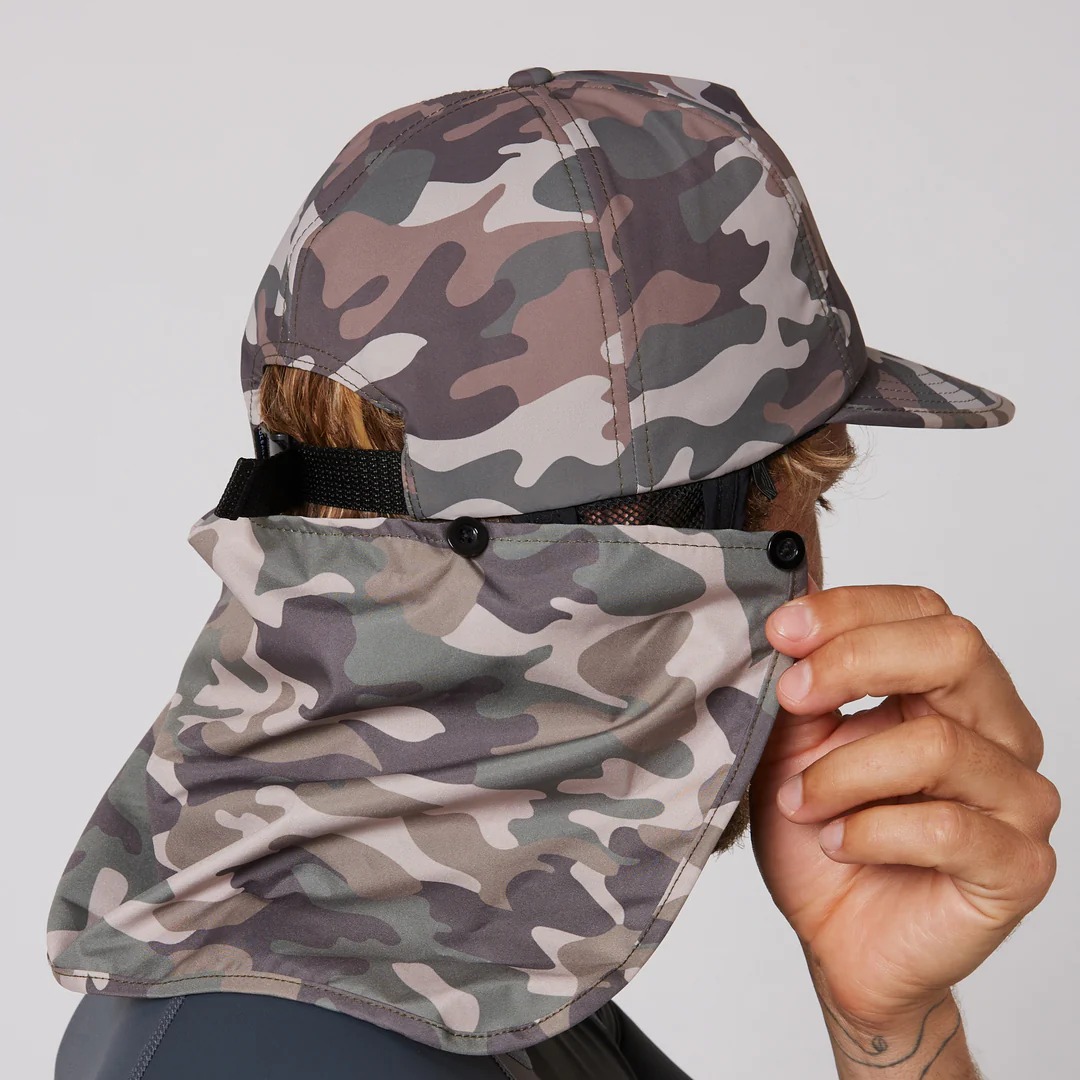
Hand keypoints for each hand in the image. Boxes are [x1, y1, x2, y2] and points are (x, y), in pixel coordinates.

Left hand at [749, 582, 1059, 1037]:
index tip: (781, 631)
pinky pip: (947, 827)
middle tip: (792, 696)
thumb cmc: (822, 836)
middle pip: (954, 648)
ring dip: (843, 773)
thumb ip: (801, 689)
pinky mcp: (1019, 864)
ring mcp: (1018, 796)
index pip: (921, 610)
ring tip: (800, 803)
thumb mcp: (793, 748)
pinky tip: (839, 845)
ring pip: (937, 744)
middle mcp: (997, 729)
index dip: (849, 610)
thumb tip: (788, 622)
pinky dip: (871, 832)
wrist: (839, 941)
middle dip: (854, 662)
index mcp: (948, 688)